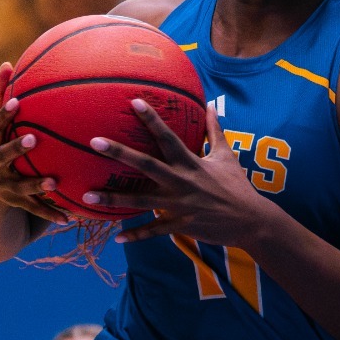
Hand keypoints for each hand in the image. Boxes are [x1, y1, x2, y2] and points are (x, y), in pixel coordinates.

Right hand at [0, 62, 70, 225]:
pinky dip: (51, 214)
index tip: (15, 102)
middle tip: (33, 139)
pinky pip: (35, 209)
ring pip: (19, 187)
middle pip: (1, 156)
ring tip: (53, 182)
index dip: (2, 115)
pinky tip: (69, 218)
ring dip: (35, 184)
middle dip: (15, 148)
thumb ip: (0, 96)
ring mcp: (3, 186)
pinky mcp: (16, 203)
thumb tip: (8, 63)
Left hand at [102, 101, 273, 246]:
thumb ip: (215, 130)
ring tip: (88, 195)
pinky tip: (116, 238)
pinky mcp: (181, 225)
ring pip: (141, 201)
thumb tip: (210, 104)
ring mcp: (180, 206)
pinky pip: (154, 231)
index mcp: (192, 163)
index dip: (151, 119)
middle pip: (147, 165)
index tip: (133, 102)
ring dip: (113, 199)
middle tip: (94, 142)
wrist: (251, 221)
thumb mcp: (227, 155)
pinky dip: (136, 235)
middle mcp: (182, 182)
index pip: (168, 137)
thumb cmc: (237, 186)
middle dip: (120, 153)